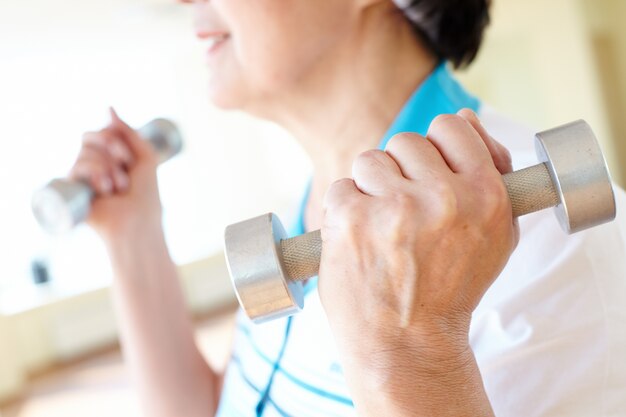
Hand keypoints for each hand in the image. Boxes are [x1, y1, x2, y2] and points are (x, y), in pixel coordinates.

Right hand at [69, 108, 162, 240]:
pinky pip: (76, 166)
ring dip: (109, 169)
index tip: (130, 158)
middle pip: (89, 137)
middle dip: (112, 149)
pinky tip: (105, 190)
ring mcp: (81, 177)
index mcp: (110, 156)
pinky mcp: (72, 189)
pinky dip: (95, 174)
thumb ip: (129, 132)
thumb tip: (108, 108)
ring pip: (85, 152)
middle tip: (125, 171)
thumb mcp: (145, 157)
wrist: (139, 222)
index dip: (115, 138)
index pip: (102, 131)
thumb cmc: (146, 196)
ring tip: (118, 189)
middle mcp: (94, 164)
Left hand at [318, 109, 517, 415]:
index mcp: (484, 195)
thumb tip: (463, 116)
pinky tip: (357, 239)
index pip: (452, 127)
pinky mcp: (350, 219)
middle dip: (401, 172)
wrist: (408, 344)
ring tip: (380, 228)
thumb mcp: (494, 236)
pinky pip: (340, 187)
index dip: (438, 148)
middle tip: (403, 213)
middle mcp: (442, 197)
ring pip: (370, 161)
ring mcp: (393, 207)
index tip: (429, 173)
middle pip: (407, 142)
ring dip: (370, 189)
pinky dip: (343, 210)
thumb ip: (489, 171)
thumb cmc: (451, 289)